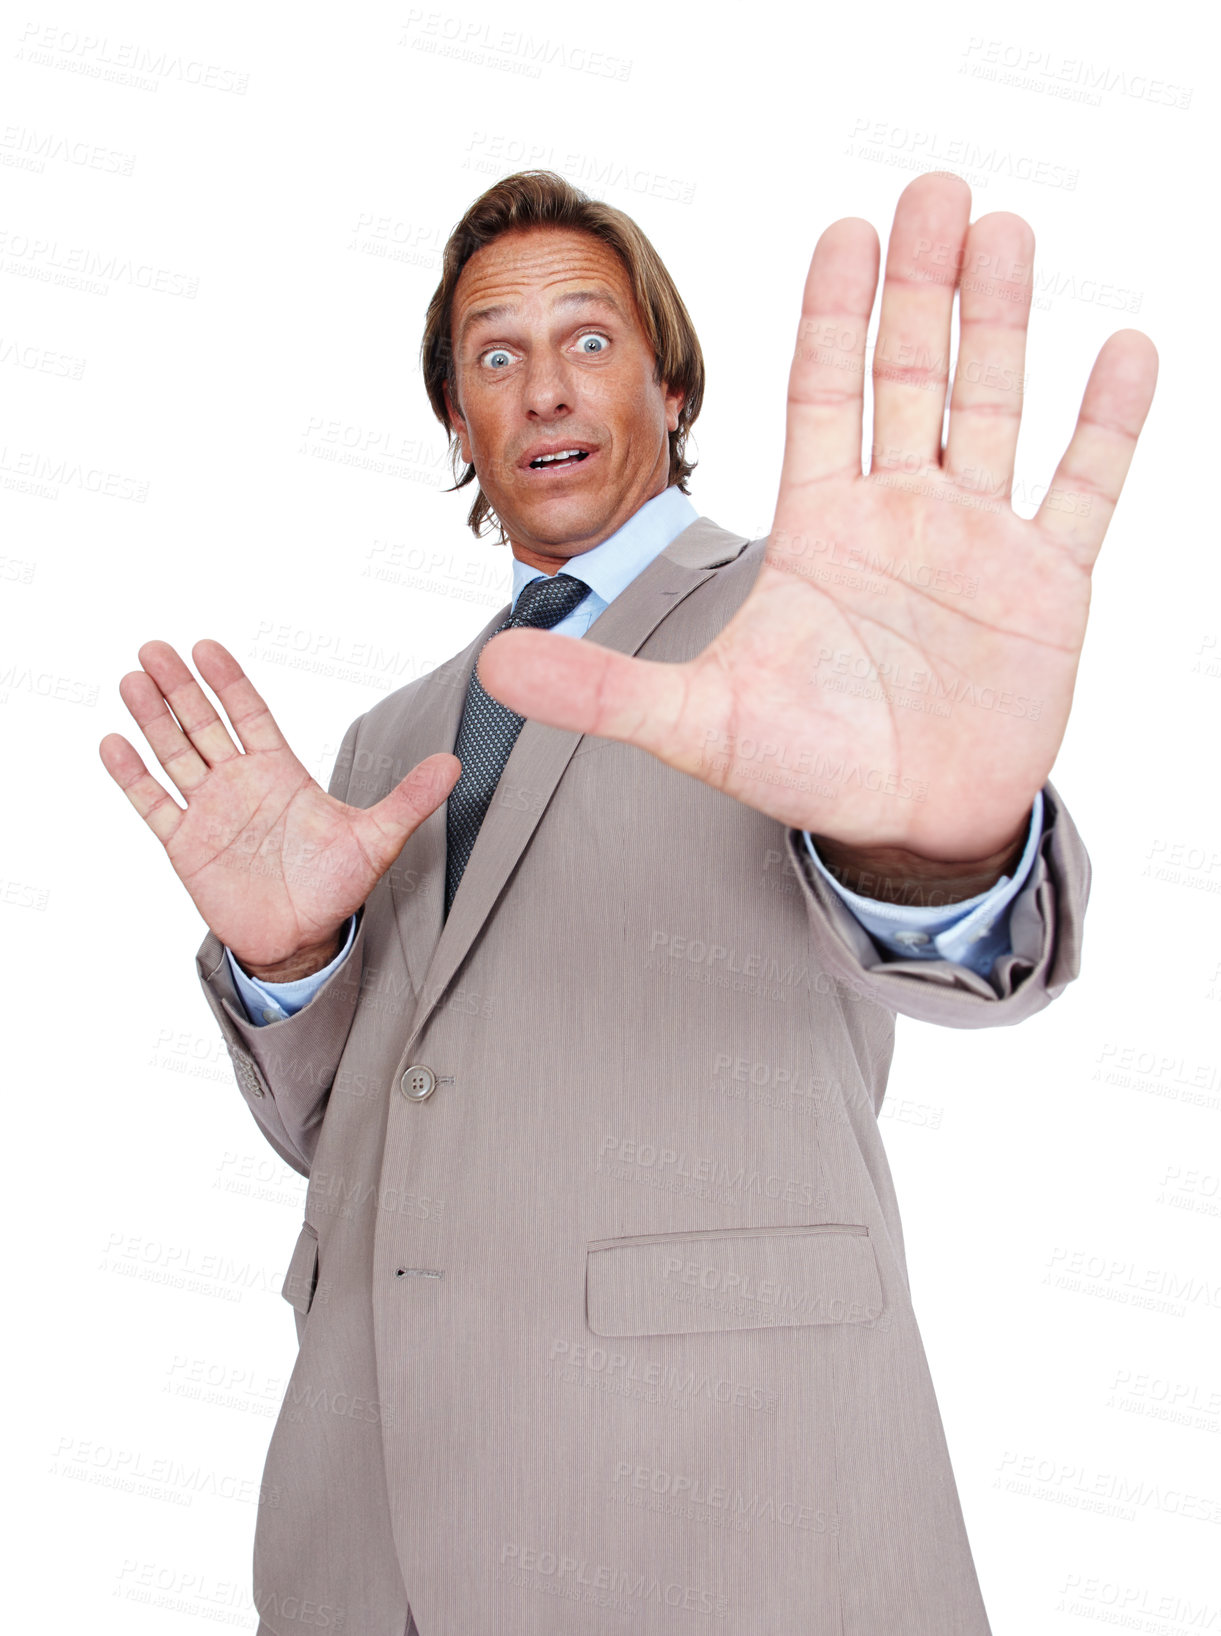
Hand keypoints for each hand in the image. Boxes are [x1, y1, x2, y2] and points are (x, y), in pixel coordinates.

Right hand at [100, 640, 459, 976]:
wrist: (303, 938)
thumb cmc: (337, 886)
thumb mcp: (378, 839)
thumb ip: (409, 799)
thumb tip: (454, 765)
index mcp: (281, 772)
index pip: (250, 715)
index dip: (229, 682)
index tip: (207, 648)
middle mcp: (240, 783)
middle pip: (204, 724)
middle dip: (181, 688)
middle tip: (155, 649)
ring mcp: (209, 811)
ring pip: (174, 754)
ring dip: (152, 719)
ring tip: (132, 680)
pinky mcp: (185, 845)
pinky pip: (154, 804)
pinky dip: (133, 776)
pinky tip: (113, 744)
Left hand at [475, 174, 1157, 865]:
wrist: (901, 827)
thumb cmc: (804, 769)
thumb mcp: (696, 724)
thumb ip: (603, 687)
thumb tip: (494, 664)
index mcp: (819, 529)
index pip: (823, 397)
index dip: (833, 316)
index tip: (845, 233)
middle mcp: (898, 516)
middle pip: (908, 376)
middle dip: (921, 286)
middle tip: (936, 190)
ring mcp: (975, 543)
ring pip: (991, 407)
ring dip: (999, 323)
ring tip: (1005, 233)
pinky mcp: (1045, 586)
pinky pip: (1082, 489)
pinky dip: (1105, 425)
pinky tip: (1122, 350)